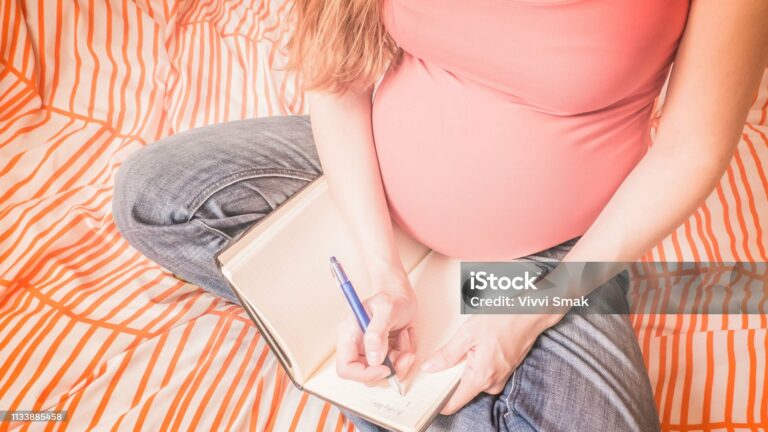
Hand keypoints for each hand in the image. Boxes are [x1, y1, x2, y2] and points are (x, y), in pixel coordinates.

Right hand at [335, 276, 417, 383]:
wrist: (400, 294)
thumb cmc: (391, 297)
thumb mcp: (386, 310)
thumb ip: (377, 334)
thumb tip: (374, 360)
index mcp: (350, 336)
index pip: (345, 368)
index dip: (364, 375)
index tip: (385, 369)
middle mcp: (358, 347)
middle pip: (367, 377)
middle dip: (390, 370)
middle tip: (405, 354)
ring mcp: (371, 352)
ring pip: (384, 375)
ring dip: (400, 361)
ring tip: (406, 339)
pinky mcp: (384, 354)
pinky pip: (395, 367)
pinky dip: (405, 356)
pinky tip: (406, 338)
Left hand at [422, 313, 561, 414]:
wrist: (530, 314)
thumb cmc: (503, 320)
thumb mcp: (468, 333)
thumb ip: (448, 354)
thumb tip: (430, 367)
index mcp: (481, 377)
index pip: (454, 403)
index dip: (438, 400)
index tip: (427, 392)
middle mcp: (492, 384)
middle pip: (462, 391)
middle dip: (450, 377)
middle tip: (447, 356)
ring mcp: (499, 379)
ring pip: (472, 381)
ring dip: (465, 368)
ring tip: (467, 346)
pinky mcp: (503, 372)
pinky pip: (483, 374)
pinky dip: (476, 364)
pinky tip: (477, 347)